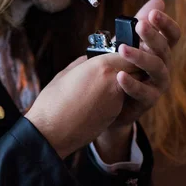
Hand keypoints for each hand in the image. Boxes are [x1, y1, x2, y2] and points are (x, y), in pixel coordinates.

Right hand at [25, 53, 141, 158]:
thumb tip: (90, 59)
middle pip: (134, 68)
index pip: (125, 53)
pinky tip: (97, 99)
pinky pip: (121, 98)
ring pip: (130, 84)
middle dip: (129, 66)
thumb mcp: (66, 74)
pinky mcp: (116, 114)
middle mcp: (114, 80)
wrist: (52, 132)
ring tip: (104, 83)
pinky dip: (115, 96)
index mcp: (100, 65)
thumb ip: (83, 63)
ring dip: (124, 81)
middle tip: (116, 67)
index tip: (116, 53)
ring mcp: (117, 98)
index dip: (123, 53)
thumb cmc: (53, 102)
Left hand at [109, 0, 180, 129]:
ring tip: (122, 49)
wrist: (114, 104)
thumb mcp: (130, 44)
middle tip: (139, 25)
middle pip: (164, 49)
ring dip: (140, 57)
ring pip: (156, 69)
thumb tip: (158, 0)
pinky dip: (131, 83)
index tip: (154, 13)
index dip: (166, 24)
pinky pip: (142, 92)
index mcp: (160, 51)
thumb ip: (141, 24)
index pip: (171, 35)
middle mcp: (163, 67)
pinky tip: (118, 75)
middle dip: (152, 36)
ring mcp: (157, 85)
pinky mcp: (147, 101)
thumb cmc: (125, 68)